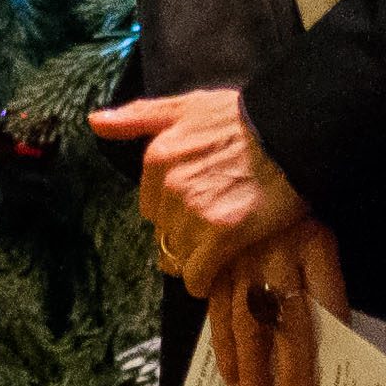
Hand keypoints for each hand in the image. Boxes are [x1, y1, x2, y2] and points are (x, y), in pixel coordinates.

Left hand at [89, 87, 308, 291]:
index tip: (193, 213)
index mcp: (157, 157)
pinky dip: (203, 280)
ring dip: (194, 258)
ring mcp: (195, 212)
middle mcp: (169, 187)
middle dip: (183, 235)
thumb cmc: (242, 117)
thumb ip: (137, 116)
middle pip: (165, 231)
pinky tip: (213, 278)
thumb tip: (95, 122)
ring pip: (179, 253)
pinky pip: (198, 273)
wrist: (291, 132)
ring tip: (217, 254)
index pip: (151, 205)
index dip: (172, 213)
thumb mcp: (185, 106)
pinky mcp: (223, 235)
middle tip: (209, 234)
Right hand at [204, 220, 347, 385]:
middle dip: (275, 378)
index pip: (313, 320)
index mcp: (308, 251)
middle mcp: (272, 260)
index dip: (304, 368)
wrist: (258, 157)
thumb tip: (337, 336)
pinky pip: (214, 305)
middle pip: (276, 330)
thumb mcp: (322, 237)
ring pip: (242, 323)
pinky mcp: (214, 257)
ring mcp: (239, 259)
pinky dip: (219, 339)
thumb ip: (327, 286)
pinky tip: (224, 366)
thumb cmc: (295, 204)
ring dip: (245, 366)